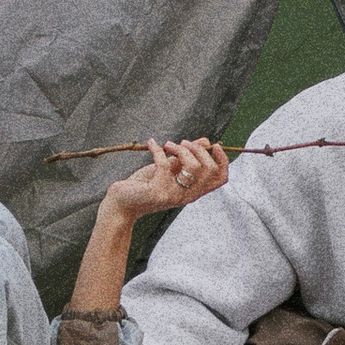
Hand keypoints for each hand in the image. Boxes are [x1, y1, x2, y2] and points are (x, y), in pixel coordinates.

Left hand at [98, 136, 229, 224]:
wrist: (122, 202)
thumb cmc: (145, 185)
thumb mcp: (169, 169)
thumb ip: (186, 157)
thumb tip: (206, 141)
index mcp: (193, 191)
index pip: (220, 179)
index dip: (223, 161)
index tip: (215, 146)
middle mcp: (187, 196)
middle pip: (208, 169)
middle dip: (197, 149)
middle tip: (180, 143)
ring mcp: (174, 195)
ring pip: (193, 166)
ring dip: (180, 149)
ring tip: (166, 144)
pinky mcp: (159, 192)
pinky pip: (165, 164)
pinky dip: (157, 149)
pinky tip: (151, 143)